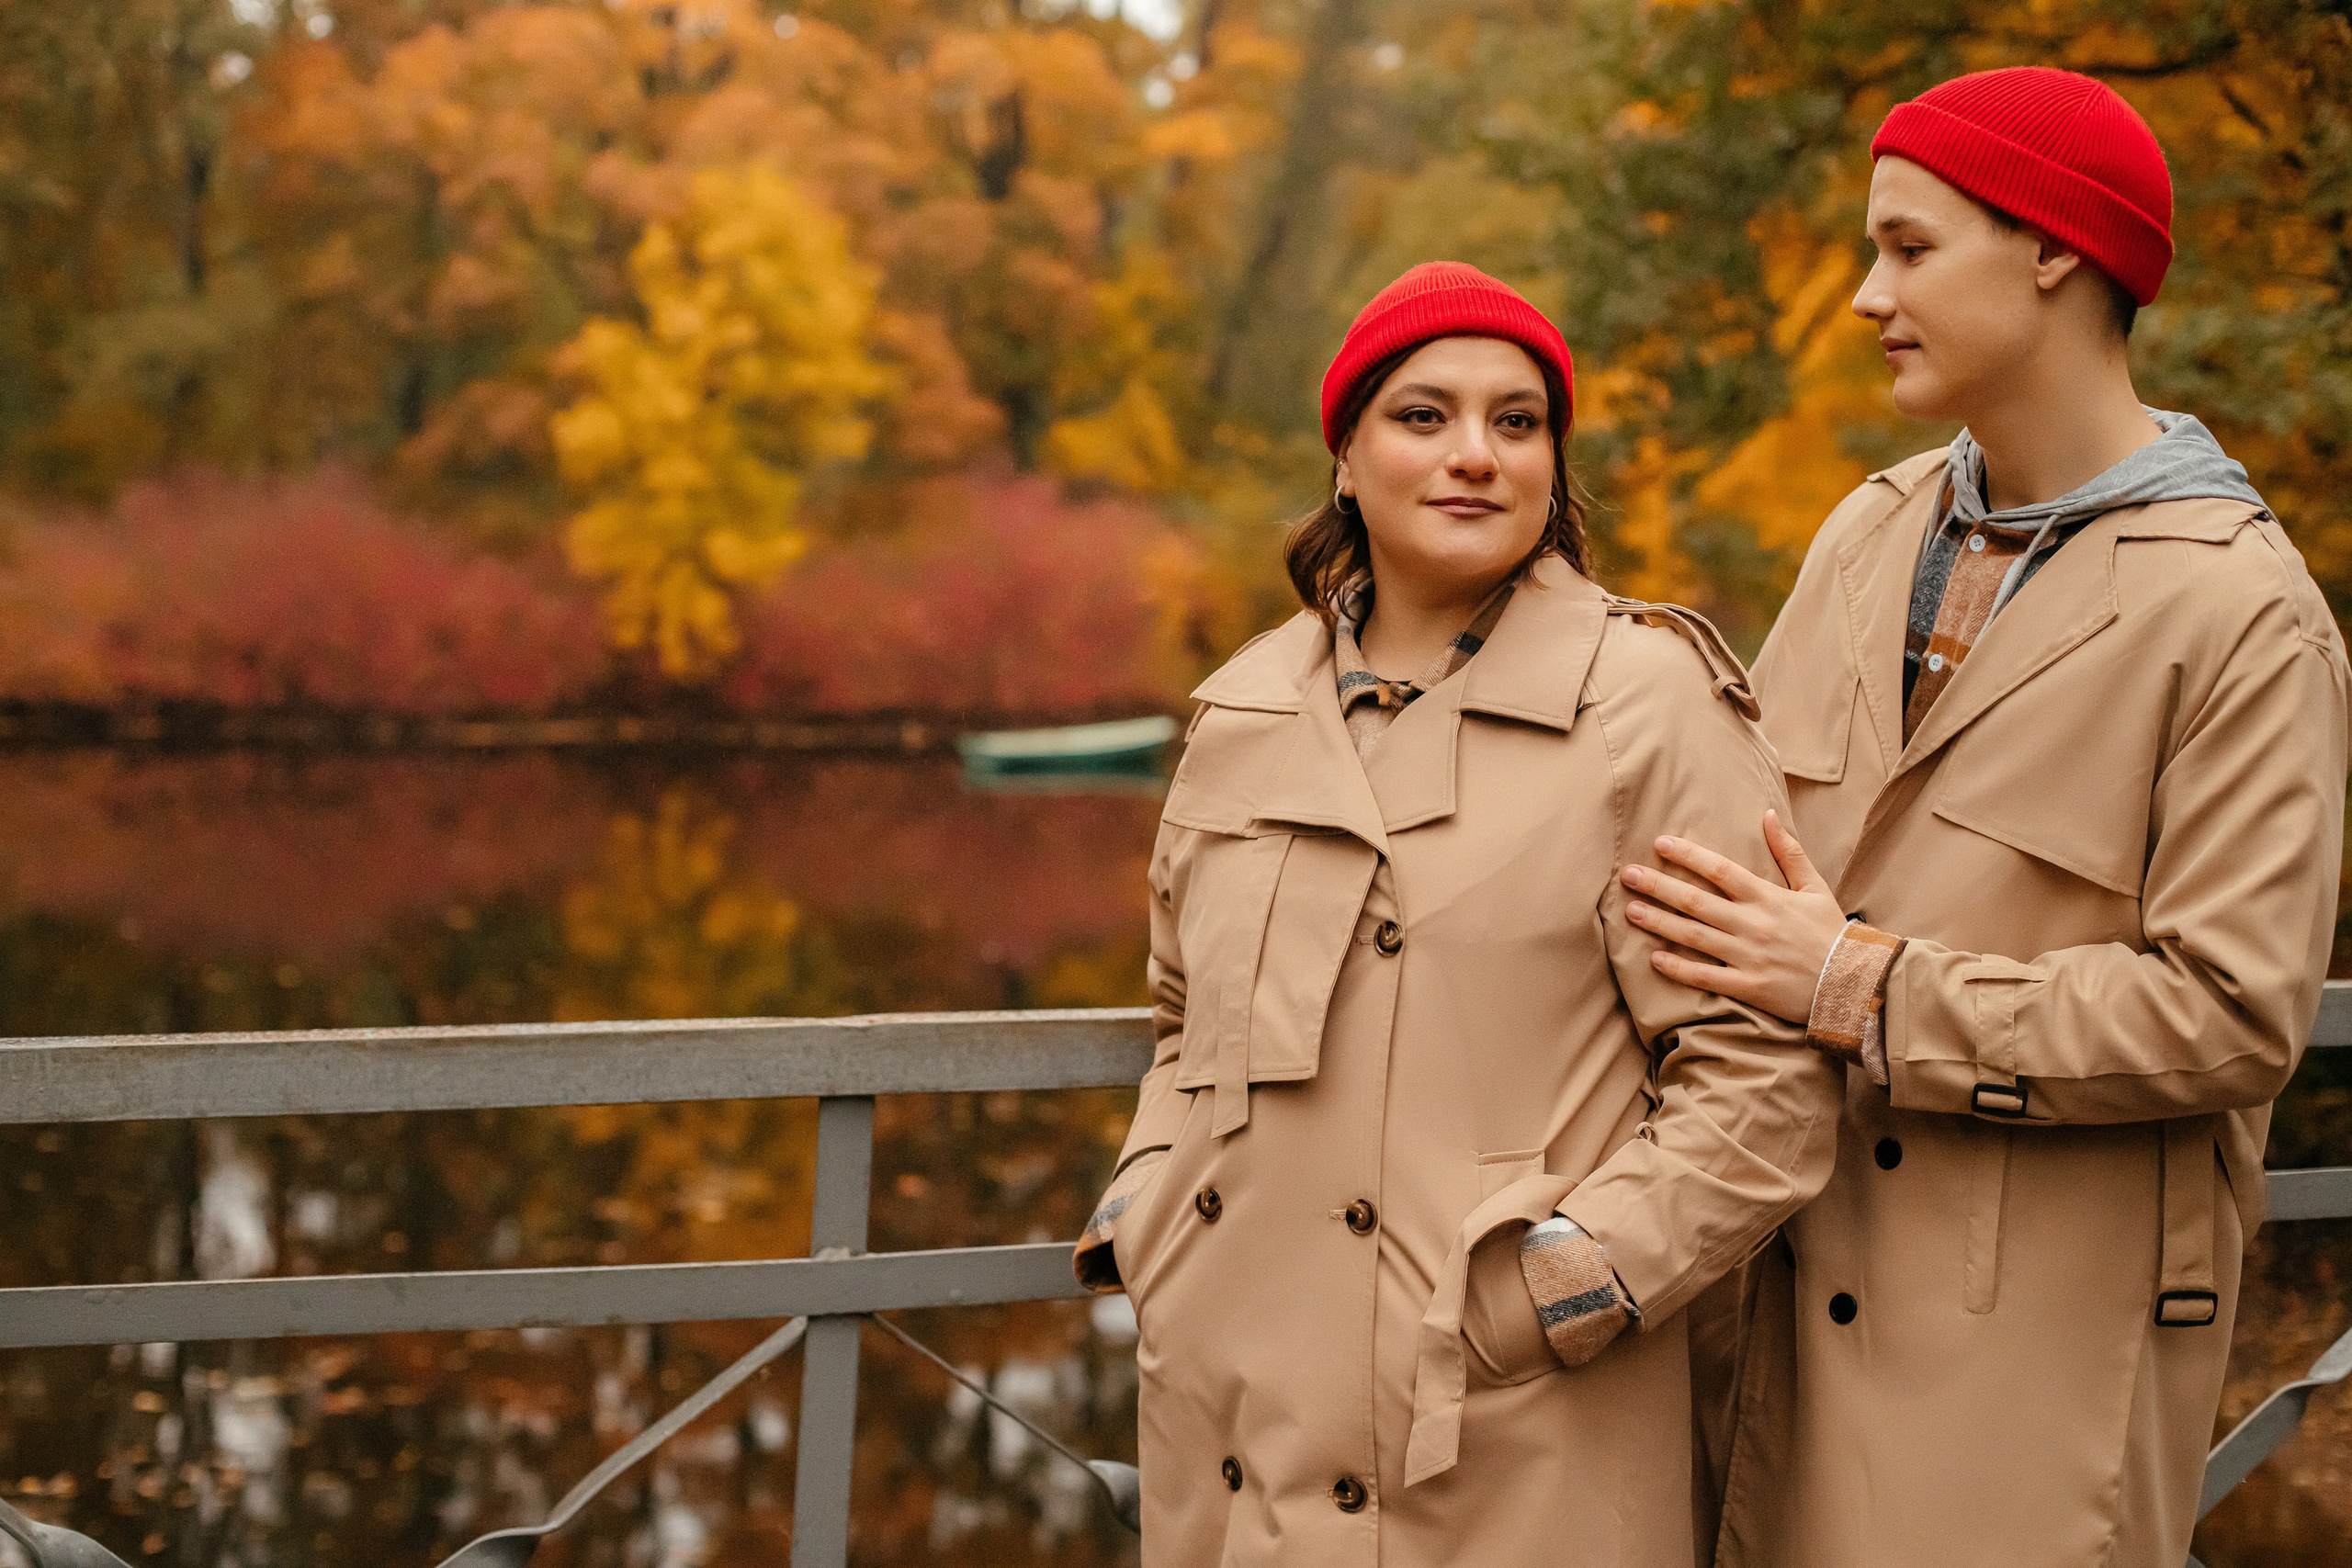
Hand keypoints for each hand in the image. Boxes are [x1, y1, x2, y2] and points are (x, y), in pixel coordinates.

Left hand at [1619, 809, 1850, 1025]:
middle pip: (1696, 901)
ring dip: (1659, 923)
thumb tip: (1768, 813)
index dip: (1688, 855)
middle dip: (1658, 886)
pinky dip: (1678, 969)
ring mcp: (1748, 957)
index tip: (1660, 843)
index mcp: (1768, 898)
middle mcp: (1753, 925)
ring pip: (1694, 937)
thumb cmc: (1833, 934)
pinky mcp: (1749, 987)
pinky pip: (1706, 977)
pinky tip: (1654, 959)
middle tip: (1627, 874)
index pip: (1720, 870)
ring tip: (1630, 911)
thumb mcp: (1816, 887)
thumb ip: (1789, 852)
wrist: (1856, 984)